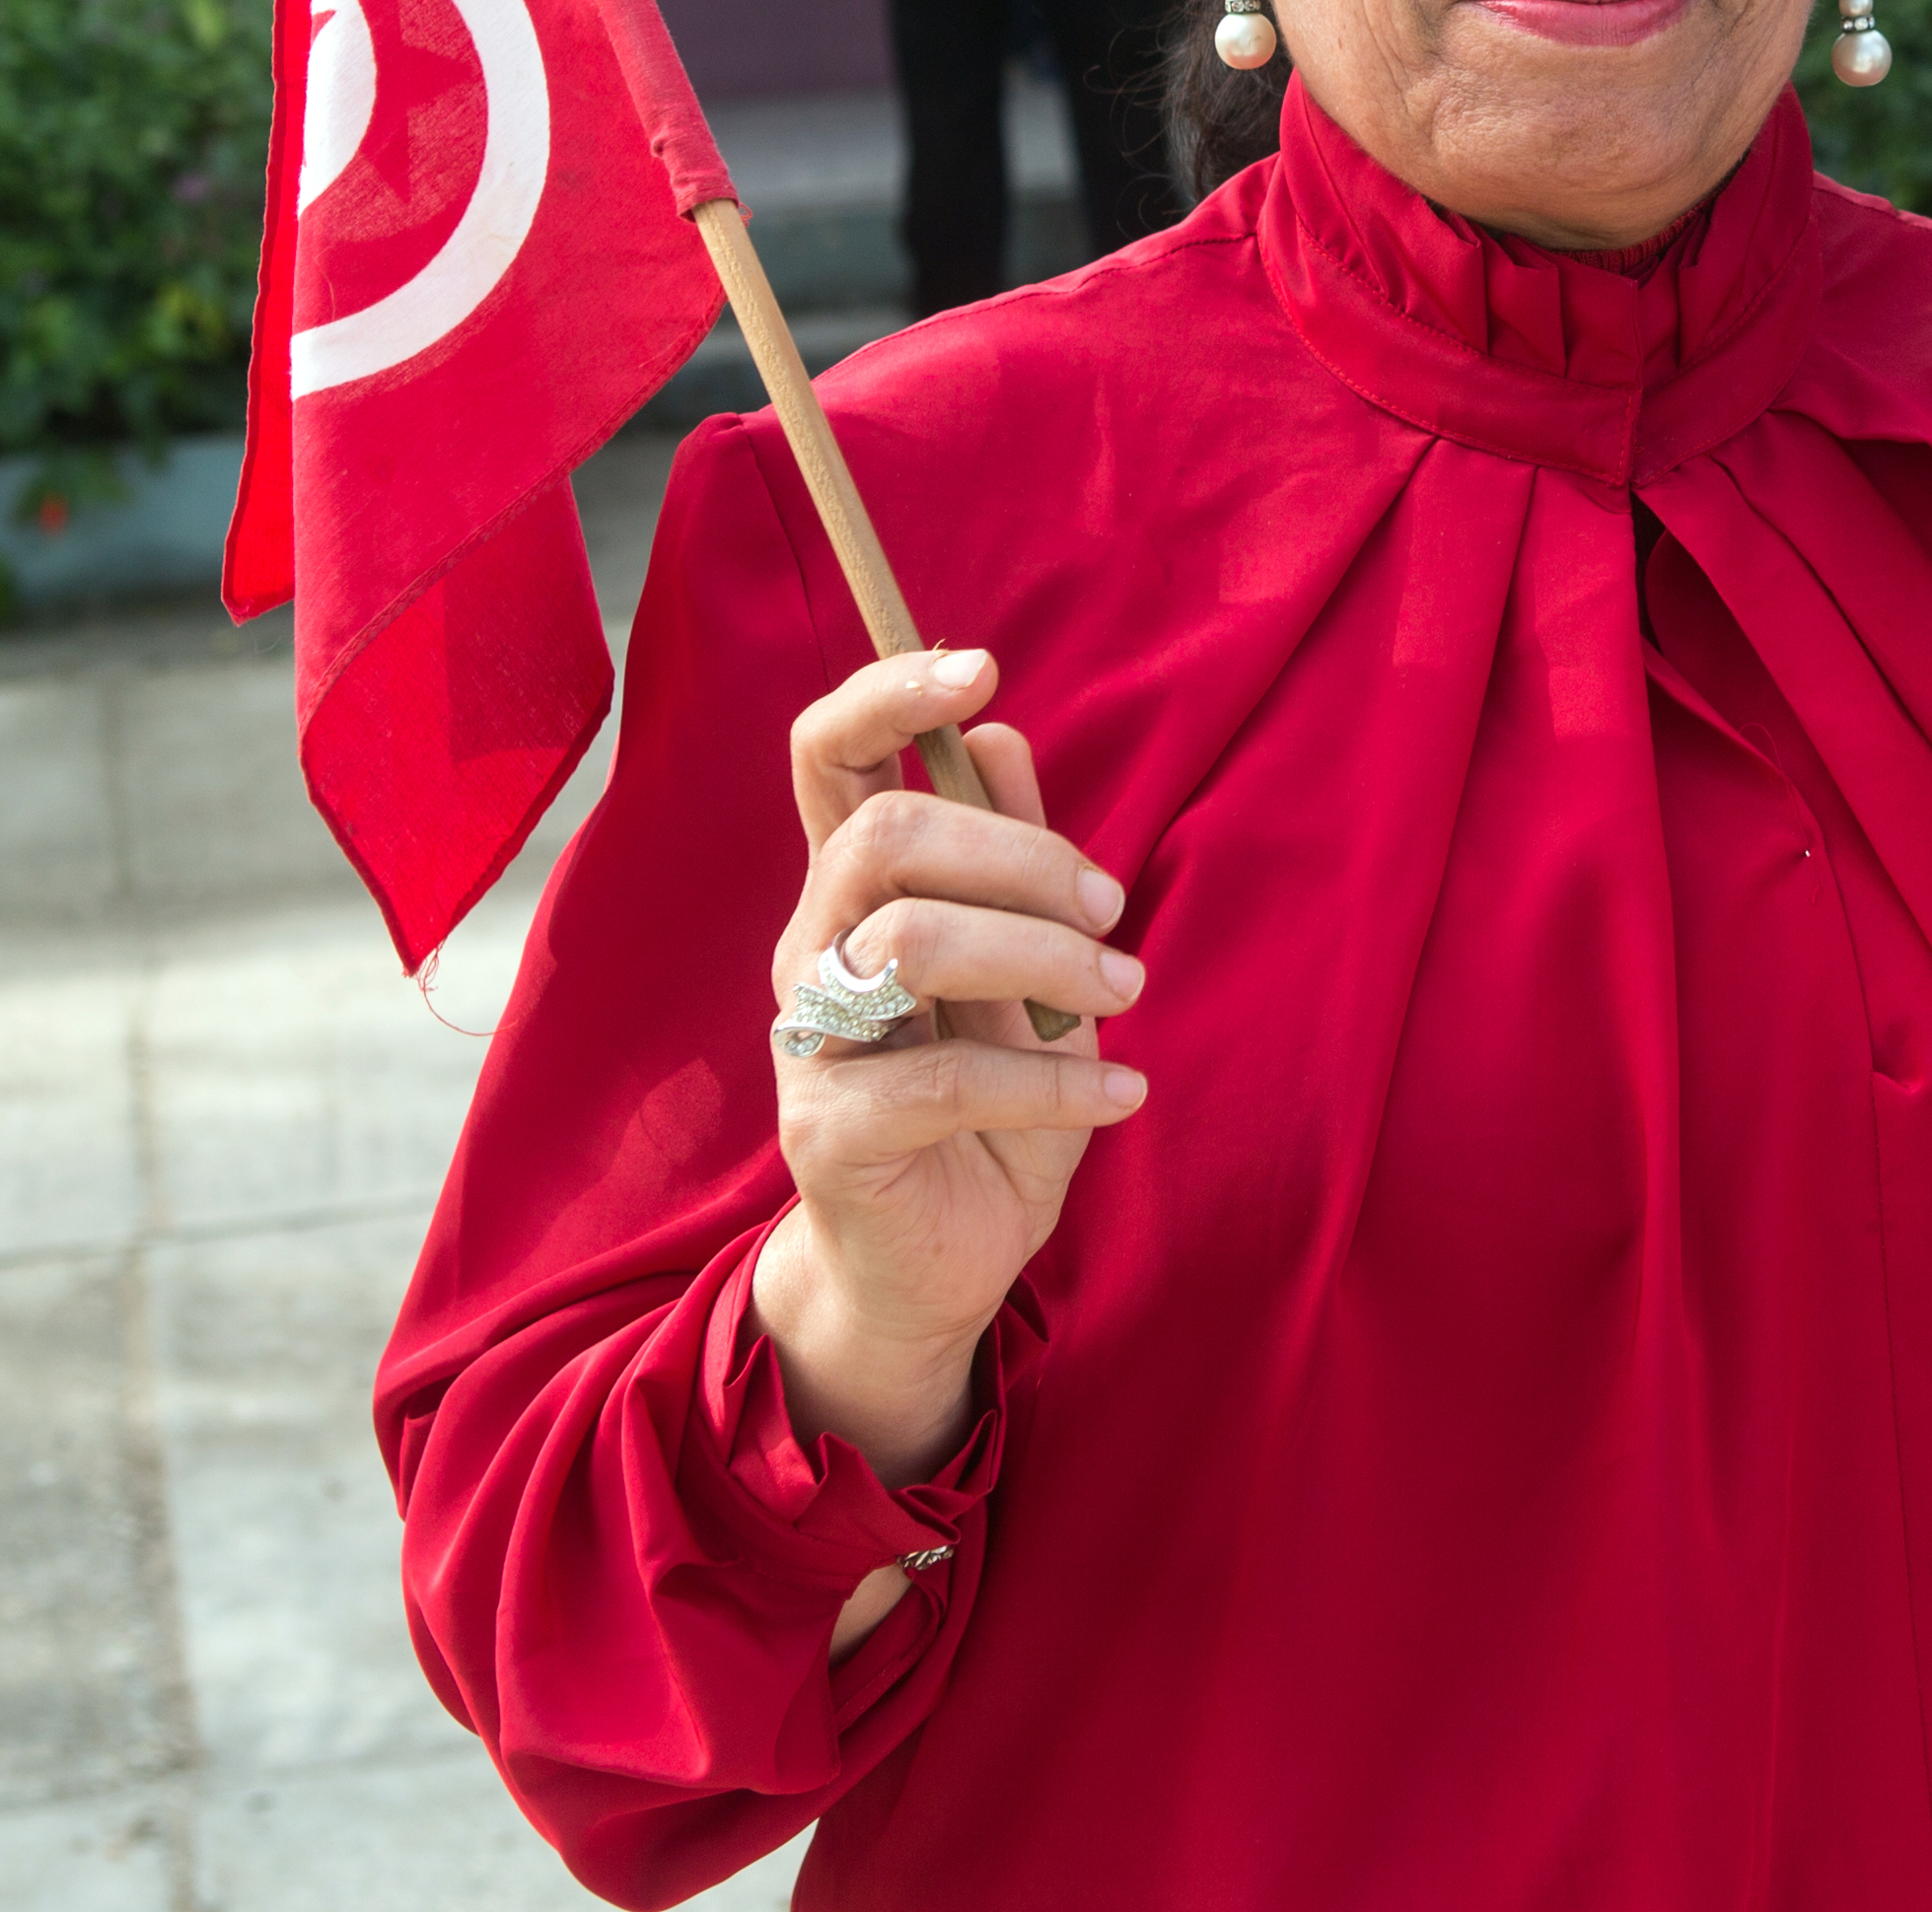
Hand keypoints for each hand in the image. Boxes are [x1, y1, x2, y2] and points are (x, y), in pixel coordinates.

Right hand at [748, 649, 1149, 1481]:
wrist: (946, 1264)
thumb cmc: (992, 1104)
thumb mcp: (1026, 973)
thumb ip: (1010, 858)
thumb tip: (998, 734)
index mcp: (854, 892)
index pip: (828, 757)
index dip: (887, 693)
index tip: (980, 668)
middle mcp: (812, 950)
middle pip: (883, 832)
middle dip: (1025, 858)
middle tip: (1112, 918)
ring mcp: (808, 1042)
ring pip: (910, 939)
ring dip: (1045, 959)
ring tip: (1124, 1001)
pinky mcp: (828, 1132)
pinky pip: (945, 1076)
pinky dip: (1056, 1081)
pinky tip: (1123, 1097)